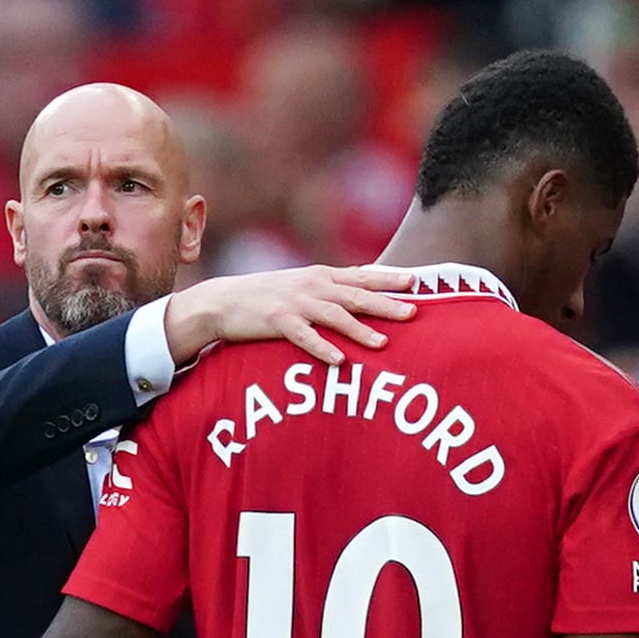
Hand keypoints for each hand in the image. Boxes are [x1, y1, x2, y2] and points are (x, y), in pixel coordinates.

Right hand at [164, 264, 415, 365]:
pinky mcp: (277, 321)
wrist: (222, 300)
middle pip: (356, 295)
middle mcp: (312, 286)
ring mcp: (295, 303)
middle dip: (386, 303)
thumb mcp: (301, 284)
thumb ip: (330, 287)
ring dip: (360, 329)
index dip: (388, 279)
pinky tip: (339, 361)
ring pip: (334, 316)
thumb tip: (363, 289)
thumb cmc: (266, 296)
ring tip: (383, 342)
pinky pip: (304, 337)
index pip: (361, 276)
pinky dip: (322, 348)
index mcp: (320, 276)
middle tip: (413, 313)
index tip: (416, 282)